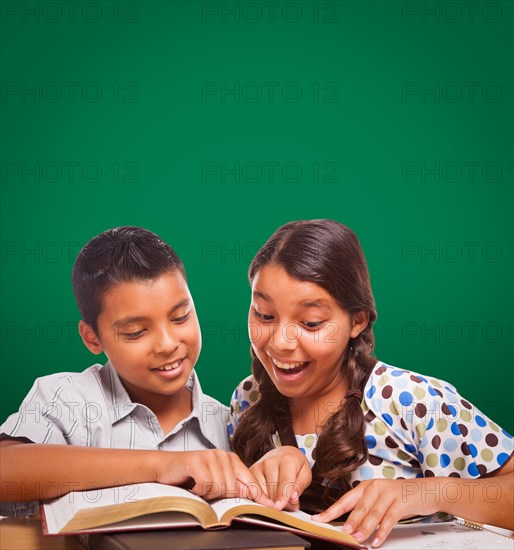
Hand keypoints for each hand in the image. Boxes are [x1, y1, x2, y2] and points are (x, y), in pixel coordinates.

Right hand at [155, 449, 273, 505]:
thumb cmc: (191, 476)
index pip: (250, 480)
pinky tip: (192, 485)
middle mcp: (223, 455)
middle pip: (233, 489)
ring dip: (207, 494)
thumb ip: (233, 486)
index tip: (271, 507)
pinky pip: (206, 485)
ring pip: (220, 488)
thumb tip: (254, 496)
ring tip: (199, 486)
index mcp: (232, 460)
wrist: (166, 467)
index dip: (259, 495)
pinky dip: (198, 491)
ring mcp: (210, 456)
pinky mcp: (197, 460)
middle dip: (219, 496)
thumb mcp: (215, 481)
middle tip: (206, 490)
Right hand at [250, 446, 311, 510]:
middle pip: (273, 490)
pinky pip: (253, 491)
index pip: (285, 481)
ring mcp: (259, 466)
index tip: (279, 507)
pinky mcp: (251, 472)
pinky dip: (261, 498)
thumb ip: (300, 486)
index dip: (283, 496)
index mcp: (287, 460)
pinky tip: (268, 495)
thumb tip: (292, 498)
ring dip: (270, 502)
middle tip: (287, 502)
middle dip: (279, 502)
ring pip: (262, 492)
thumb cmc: (295, 465)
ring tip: (278, 497)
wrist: (283, 454)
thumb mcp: (305, 474)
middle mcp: (271, 461)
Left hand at [312, 478, 438, 546]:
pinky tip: (376, 541)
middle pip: (358, 507)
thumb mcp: (380, 499)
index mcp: (366, 486)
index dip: (332, 510)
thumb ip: (366, 509)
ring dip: (364, 528)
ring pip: (372, 514)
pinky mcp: (400, 502)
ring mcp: (388, 494)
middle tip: (342, 532)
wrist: (425, 490)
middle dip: (349, 521)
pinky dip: (381, 532)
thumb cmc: (399, 496)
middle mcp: (375, 487)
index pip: (345, 500)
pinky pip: (388, 519)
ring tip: (356, 538)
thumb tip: (349, 526)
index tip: (319, 519)